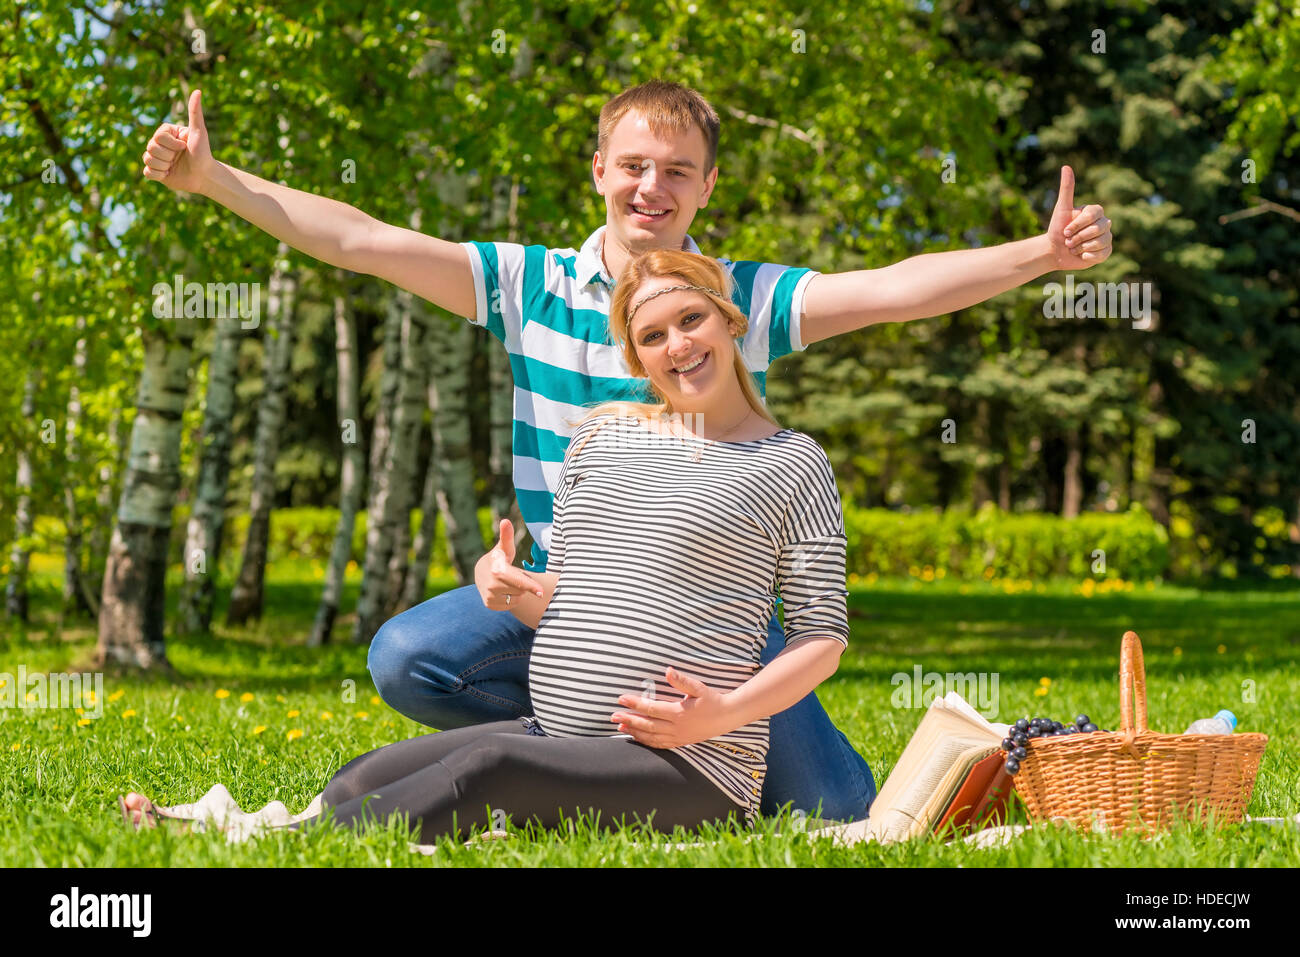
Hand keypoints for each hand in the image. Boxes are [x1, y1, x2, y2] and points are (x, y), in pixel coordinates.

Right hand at [142, 89, 215, 193]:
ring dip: (165, 165)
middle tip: (180, 158)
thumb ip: (195, 112)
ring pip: (148, 159)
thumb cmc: (204, 153)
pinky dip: (159, 175)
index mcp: (166, 132)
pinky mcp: (155, 172)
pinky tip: (170, 174)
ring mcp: (156, 157)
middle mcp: (159, 143)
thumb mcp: (199, 132)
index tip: (185, 146)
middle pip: (151, 147)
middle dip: (169, 155)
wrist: (205, 176)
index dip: (172, 144)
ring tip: (175, 166)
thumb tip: (197, 91)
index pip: (158, 136)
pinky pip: (147, 172)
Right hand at [474, 519, 543, 610]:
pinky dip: (511, 599)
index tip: (542, 592)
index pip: (518, 580)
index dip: (531, 586)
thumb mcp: (504, 547)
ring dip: (517, 592)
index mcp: (498, 570)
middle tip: (512, 575)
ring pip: (517, 598)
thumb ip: (507, 536)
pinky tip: (504, 591)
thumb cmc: (498, 558)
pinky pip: (511, 605)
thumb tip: (505, 521)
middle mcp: (492, 585)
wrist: (480, 573)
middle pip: (521, 590)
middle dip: (521, 583)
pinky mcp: (489, 605)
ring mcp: (489, 596)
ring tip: (507, 582)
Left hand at [611, 667, 735, 748]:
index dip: (635, 703)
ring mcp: (678, 737)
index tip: (621, 698)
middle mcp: (676, 728)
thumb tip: (668, 670)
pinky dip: (646, 742)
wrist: (727, 717)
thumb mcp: (699, 687)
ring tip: (620, 726)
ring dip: (635, 732)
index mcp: (679, 713)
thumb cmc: (712, 700)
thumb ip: (682, 680)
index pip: (652, 708)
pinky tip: (637, 737)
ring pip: (651, 737)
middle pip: (647, 725)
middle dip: (629, 720)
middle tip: (612, 715)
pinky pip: (659, 744)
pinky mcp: (680, 742)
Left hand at [1047, 165, 1111, 269]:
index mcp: (1095, 211)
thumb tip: (1066, 167)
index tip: (1066, 230)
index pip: (1093, 215)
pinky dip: (1089, 256)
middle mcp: (1104, 223)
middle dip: (1078, 237)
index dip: (1078, 225)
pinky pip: (1103, 254)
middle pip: (1098, 229)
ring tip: (1073, 247)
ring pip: (1101, 242)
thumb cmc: (1057, 228)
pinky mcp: (1105, 251)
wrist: (1054, 250)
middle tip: (1068, 240)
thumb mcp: (1061, 208)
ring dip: (1082, 247)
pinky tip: (1081, 255)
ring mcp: (1106, 237)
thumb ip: (1067, 189)